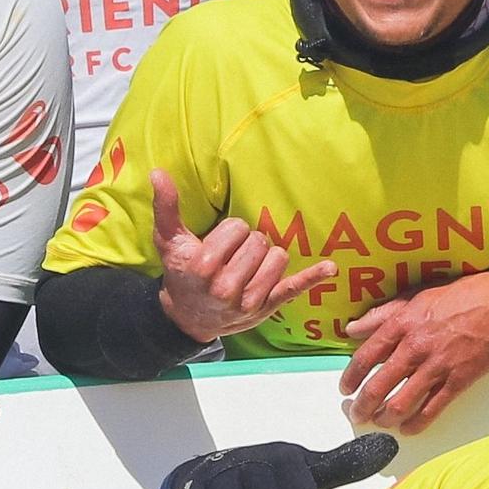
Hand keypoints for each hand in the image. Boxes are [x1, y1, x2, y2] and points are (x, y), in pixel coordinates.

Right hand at [152, 169, 335, 344]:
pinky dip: (312, 278)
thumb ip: (165, 206)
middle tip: (230, 259)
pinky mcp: (267, 308)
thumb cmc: (180, 271)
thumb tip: (158, 172)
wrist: (188, 316)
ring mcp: (249, 300)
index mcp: (204, 266)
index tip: (217, 245)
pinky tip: (330, 267)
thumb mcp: (168, 240)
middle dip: (247, 244)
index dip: (229, 232)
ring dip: (265, 257)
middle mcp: (227, 287)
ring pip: (278, 257)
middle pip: (259, 241)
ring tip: (245, 268)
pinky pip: (294, 288)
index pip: (237, 227)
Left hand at [338, 273, 488, 429]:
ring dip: (385, 418)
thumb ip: (380, 315)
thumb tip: (352, 329)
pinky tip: (406, 429)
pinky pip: (431, 411)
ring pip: (401, 404)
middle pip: (378, 386)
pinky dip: (415, 425)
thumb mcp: (413, 297)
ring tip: (379, 422)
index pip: (365, 357)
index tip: (344, 389)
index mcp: (401, 325)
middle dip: (362, 406)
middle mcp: (415, 349)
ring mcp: (436, 368)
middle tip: (356, 414)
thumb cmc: (454, 298)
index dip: (351, 377)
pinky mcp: (456, 382)